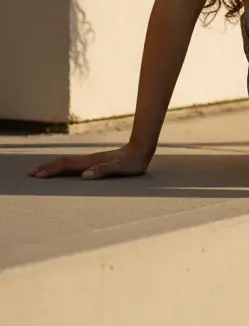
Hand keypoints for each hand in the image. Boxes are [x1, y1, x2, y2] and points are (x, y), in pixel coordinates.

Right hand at [28, 143, 151, 179]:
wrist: (141, 149)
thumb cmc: (132, 162)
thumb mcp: (121, 168)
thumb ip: (104, 170)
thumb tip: (85, 175)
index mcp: (91, 162)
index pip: (66, 165)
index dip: (51, 170)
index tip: (37, 175)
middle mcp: (89, 159)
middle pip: (63, 162)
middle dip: (47, 167)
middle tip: (31, 174)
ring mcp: (91, 160)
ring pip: (68, 162)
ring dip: (53, 166)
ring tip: (41, 171)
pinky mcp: (96, 162)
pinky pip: (75, 164)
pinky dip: (63, 166)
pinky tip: (62, 170)